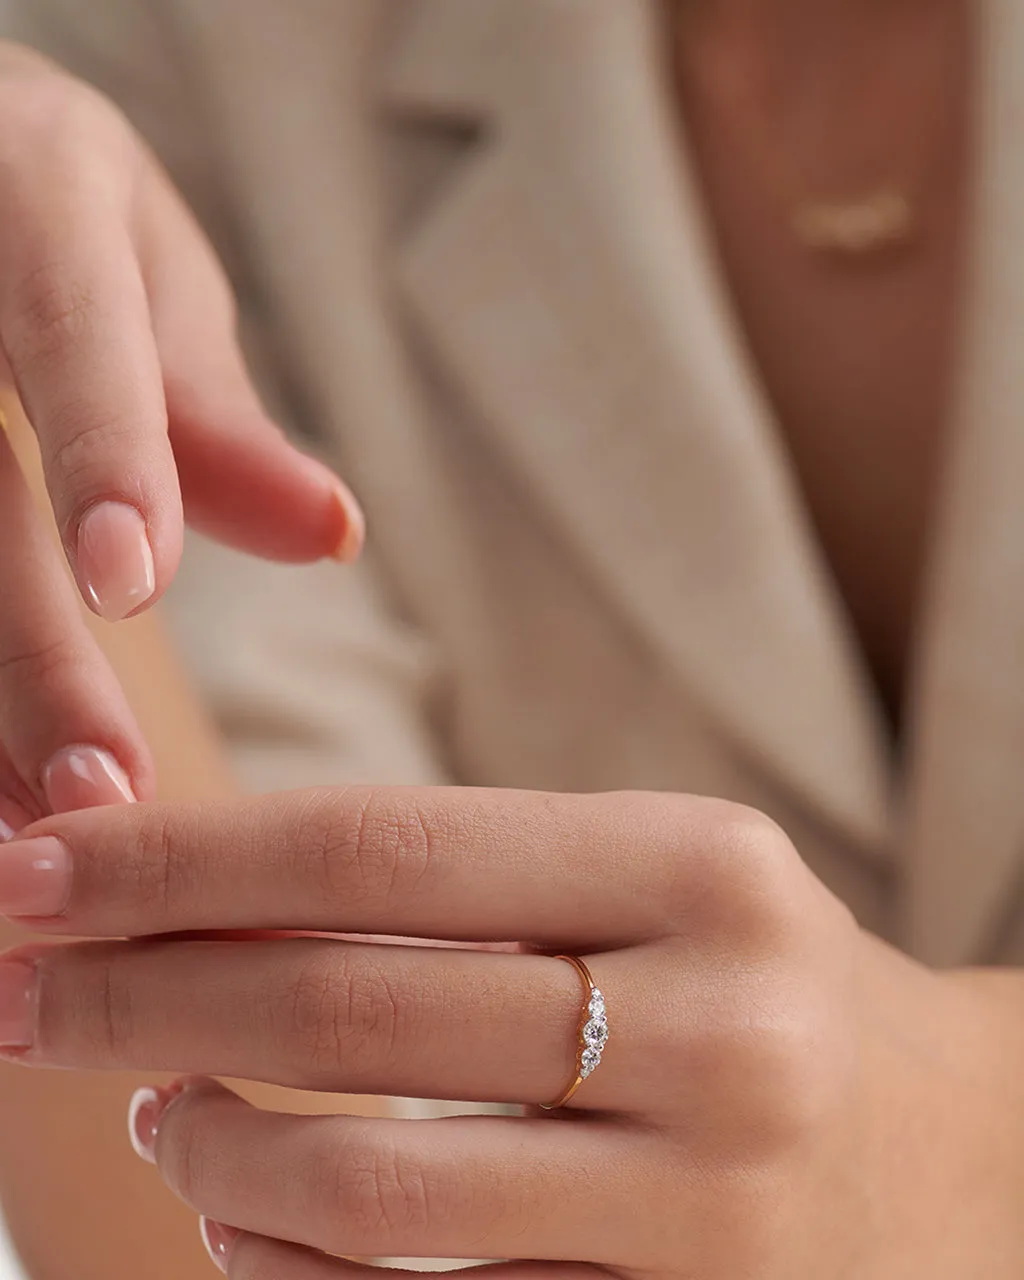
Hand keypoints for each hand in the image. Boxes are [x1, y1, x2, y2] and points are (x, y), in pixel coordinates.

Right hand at [0, 44, 362, 831]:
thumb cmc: (48, 210)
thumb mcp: (140, 274)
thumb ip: (211, 413)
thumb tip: (336, 534)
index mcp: (34, 190)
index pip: (67, 327)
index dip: (100, 452)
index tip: (131, 585)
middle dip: (20, 653)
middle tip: (96, 801)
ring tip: (34, 828)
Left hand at [0, 788, 1019, 1277]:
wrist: (975, 1157)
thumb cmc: (769, 989)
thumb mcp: (658, 888)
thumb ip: (467, 890)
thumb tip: (212, 911)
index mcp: (697, 867)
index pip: (384, 850)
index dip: (185, 861)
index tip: (43, 867)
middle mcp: (718, 1023)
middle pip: (352, 1009)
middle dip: (142, 993)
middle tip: (17, 983)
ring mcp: (713, 1203)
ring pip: (374, 1189)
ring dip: (211, 1146)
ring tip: (148, 1103)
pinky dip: (289, 1268)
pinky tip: (238, 1216)